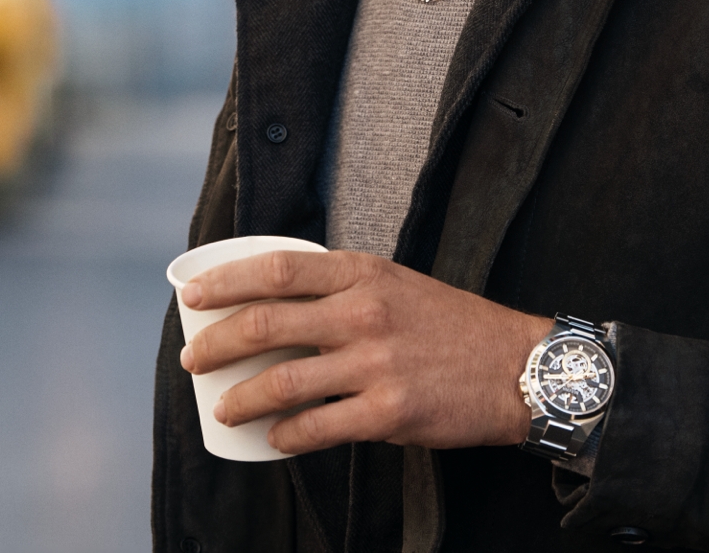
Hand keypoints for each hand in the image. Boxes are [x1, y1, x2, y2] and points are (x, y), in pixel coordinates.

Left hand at [178, 250, 552, 454]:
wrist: (516, 367)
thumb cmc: (454, 326)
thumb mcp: (399, 284)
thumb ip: (345, 289)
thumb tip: (281, 308)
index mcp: (364, 273)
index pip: (276, 269)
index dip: (225, 282)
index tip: (192, 297)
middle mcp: (364, 313)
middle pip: (265, 324)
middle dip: (215, 346)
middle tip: (194, 361)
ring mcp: (375, 364)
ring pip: (280, 383)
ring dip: (240, 400)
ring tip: (224, 408)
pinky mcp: (388, 412)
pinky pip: (316, 427)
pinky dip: (284, 436)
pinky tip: (273, 439)